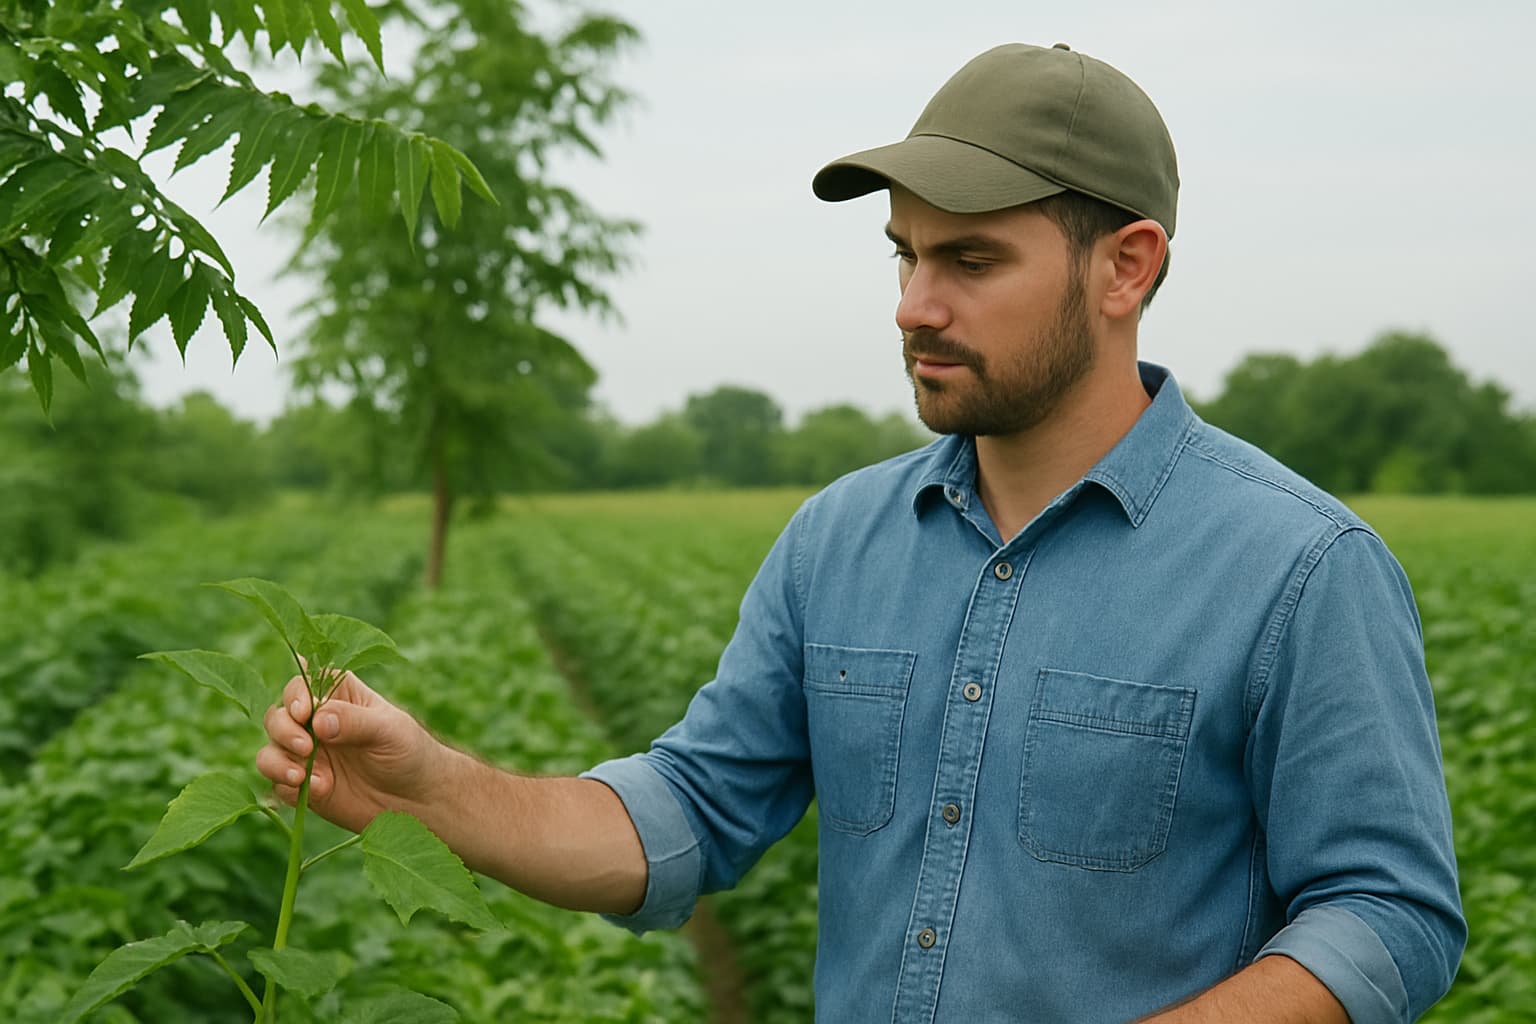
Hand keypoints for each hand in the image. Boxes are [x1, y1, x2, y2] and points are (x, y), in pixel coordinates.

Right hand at [257, 669, 441, 834]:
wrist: (416, 800)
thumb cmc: (408, 752)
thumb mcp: (388, 730)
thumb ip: (354, 721)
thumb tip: (317, 720)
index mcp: (338, 697)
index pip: (303, 684)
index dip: (297, 695)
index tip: (304, 713)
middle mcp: (316, 723)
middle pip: (278, 716)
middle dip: (283, 730)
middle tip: (307, 747)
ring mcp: (307, 756)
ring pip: (270, 750)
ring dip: (277, 761)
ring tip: (301, 776)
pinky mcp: (303, 786)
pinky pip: (277, 783)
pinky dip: (289, 786)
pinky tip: (321, 790)